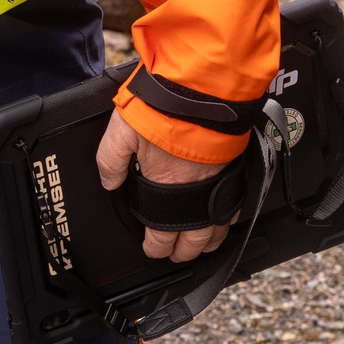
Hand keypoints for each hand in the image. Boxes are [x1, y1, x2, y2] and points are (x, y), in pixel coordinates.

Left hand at [95, 108, 230, 261]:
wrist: (202, 86)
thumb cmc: (164, 105)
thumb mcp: (121, 130)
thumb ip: (110, 159)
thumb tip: (108, 183)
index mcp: (166, 184)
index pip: (162, 233)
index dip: (156, 247)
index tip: (153, 251)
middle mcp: (195, 190)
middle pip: (193, 238)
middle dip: (184, 252)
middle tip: (178, 256)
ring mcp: (218, 180)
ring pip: (218, 225)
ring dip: (209, 240)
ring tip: (202, 247)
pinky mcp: (233, 166)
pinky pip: (235, 203)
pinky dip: (229, 216)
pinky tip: (226, 217)